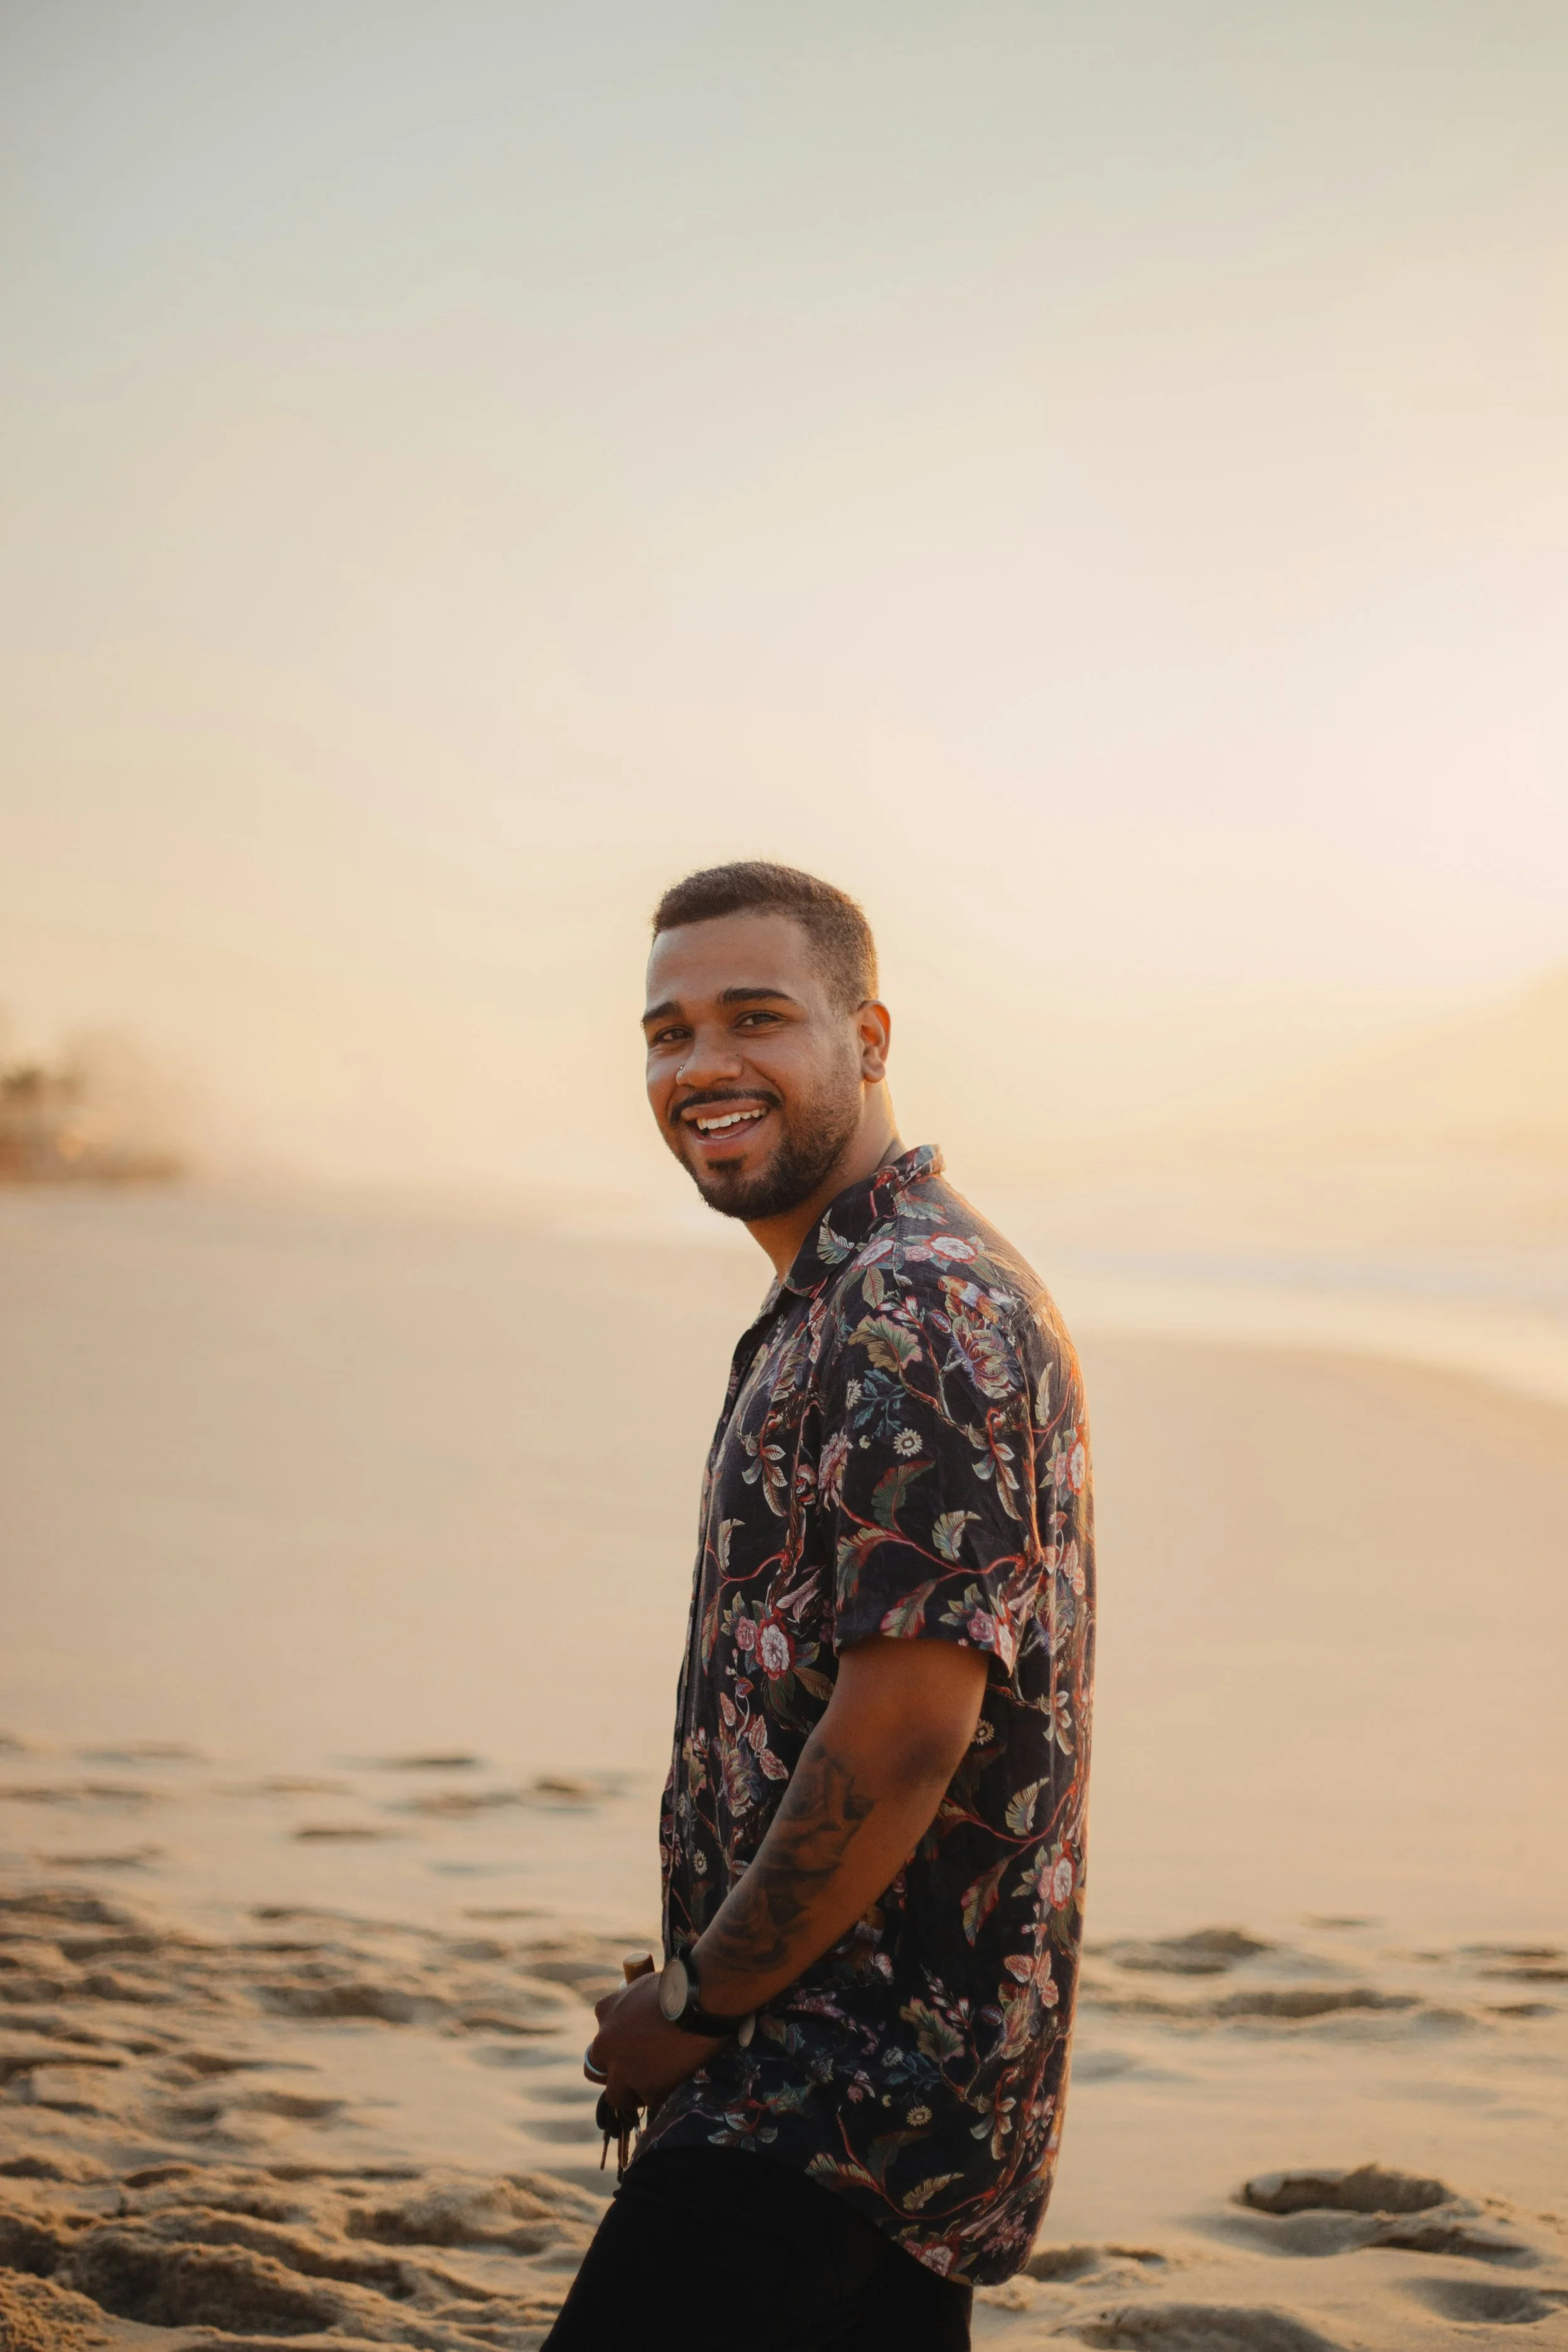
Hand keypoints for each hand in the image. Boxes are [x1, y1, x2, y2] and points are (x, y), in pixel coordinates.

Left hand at [585, 1970, 723, 2109]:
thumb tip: (632, 2013)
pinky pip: (649, 2101)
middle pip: (595, 2071)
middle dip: (612, 2074)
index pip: (597, 2037)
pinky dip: (660, 2095)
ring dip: (631, 2092)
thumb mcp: (641, 1986)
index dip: (612, 2047)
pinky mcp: (648, 2089)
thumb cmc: (677, 1985)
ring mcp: (624, 2070)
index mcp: (604, 2012)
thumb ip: (627, 2004)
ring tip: (653, 2085)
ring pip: (617, 2096)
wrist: (700, 1999)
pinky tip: (674, 2084)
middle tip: (634, 2072)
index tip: (628, 2049)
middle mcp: (606, 2045)